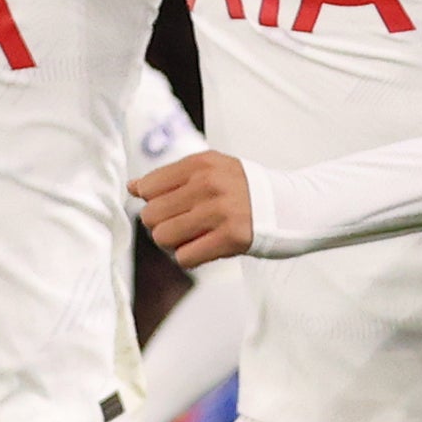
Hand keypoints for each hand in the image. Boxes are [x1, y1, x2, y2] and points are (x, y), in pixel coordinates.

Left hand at [134, 151, 256, 268]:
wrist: (289, 205)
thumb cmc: (243, 189)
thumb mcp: (210, 170)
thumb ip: (171, 177)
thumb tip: (132, 187)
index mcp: (201, 163)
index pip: (148, 186)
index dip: (153, 202)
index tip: (171, 206)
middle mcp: (209, 183)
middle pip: (151, 215)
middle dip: (160, 226)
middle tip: (181, 226)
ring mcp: (220, 210)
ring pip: (163, 237)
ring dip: (173, 244)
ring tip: (192, 237)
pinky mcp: (231, 237)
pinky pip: (185, 257)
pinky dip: (190, 258)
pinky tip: (206, 248)